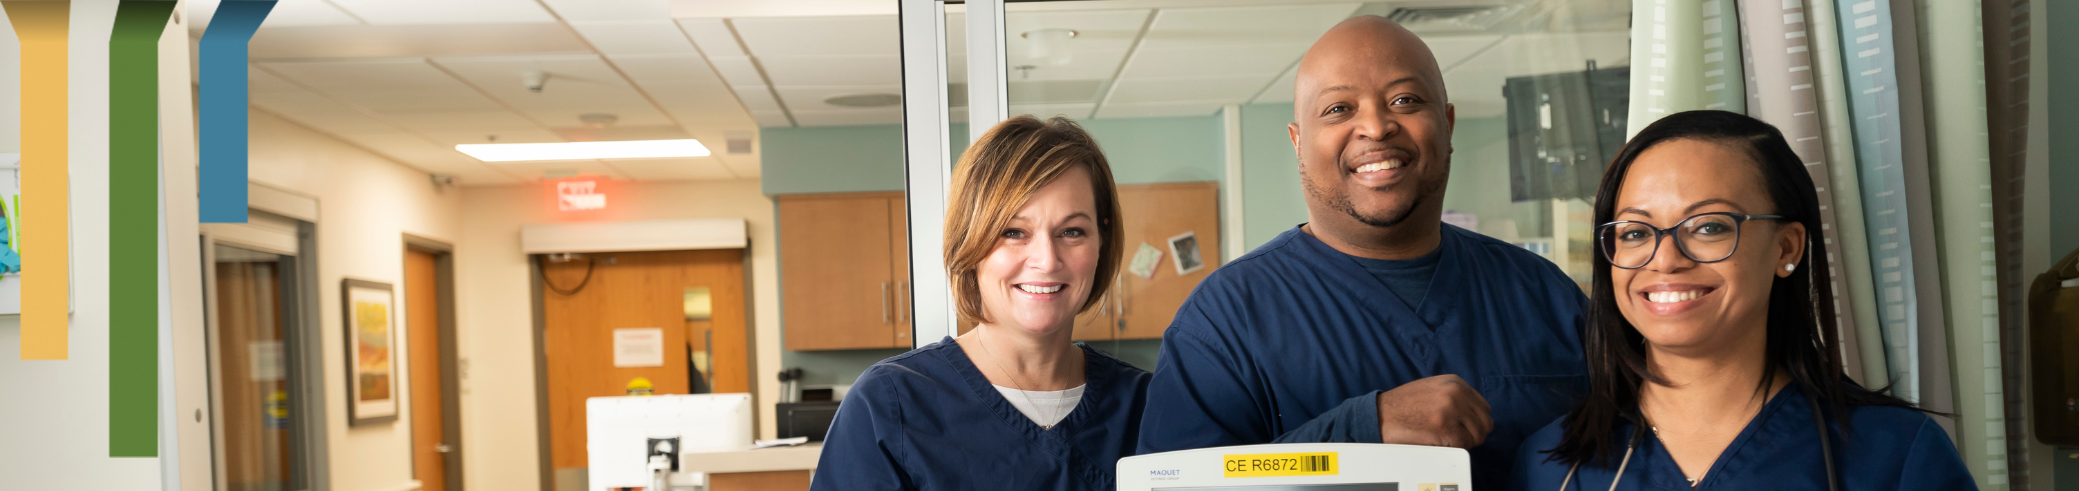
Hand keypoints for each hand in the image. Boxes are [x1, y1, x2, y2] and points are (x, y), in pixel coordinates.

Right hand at [1375, 374, 1492, 447]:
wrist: (1381, 414)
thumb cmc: (1403, 405)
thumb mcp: (1432, 388)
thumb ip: (1454, 395)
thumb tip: (1473, 413)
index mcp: (1455, 382)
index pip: (1484, 407)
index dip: (1475, 422)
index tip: (1464, 428)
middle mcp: (1456, 393)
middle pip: (1485, 422)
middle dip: (1474, 434)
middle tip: (1458, 438)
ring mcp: (1451, 410)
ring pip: (1477, 435)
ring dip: (1466, 442)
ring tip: (1447, 440)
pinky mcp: (1445, 428)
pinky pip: (1464, 445)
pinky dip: (1455, 448)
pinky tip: (1440, 443)